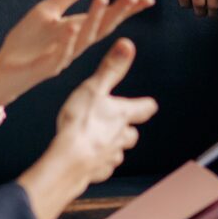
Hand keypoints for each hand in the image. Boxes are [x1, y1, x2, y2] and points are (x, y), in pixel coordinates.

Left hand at [0, 0, 153, 110]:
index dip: (127, 10)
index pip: (107, 19)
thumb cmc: (27, 44)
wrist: (3, 72)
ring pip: (82, 39)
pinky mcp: (43, 67)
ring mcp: (60, 57)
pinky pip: (57, 55)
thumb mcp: (47, 12)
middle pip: (101, 28)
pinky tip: (71, 27)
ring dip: (94, 19)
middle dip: (117, 12)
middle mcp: (74, 45)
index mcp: (77, 31)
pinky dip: (65, 42)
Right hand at [46, 39, 159, 189]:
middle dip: (127, 129)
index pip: (144, 108)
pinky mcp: (97, 172)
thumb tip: (127, 45)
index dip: (145, 105)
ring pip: (118, 152)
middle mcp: (121, 137)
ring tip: (100, 142)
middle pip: (132, 134)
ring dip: (113, 147)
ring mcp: (110, 157)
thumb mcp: (94, 88)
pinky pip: (102, 168)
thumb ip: (110, 68)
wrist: (69, 160)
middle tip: (120, 124)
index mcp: (122, 115)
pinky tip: (89, 160)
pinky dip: (98, 164)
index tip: (148, 104)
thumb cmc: (80, 122)